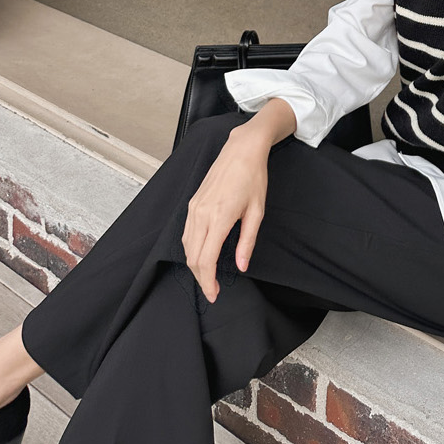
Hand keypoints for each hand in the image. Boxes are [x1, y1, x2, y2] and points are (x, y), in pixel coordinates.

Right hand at [181, 132, 268, 303]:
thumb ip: (247, 241)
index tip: (214, 294)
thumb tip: (242, 266)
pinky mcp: (193, 202)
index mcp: (220, 217)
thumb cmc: (253, 177)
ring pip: (186, 246)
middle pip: (192, 257)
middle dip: (200, 278)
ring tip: (207, 276)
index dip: (208, 281)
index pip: (207, 259)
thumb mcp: (257, 211)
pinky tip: (202, 254)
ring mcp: (195, 207)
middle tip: (212, 290)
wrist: (242, 149)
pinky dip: (191, 249)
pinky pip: (187, 232)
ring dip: (194, 264)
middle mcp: (202, 213)